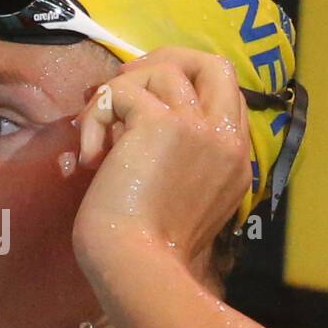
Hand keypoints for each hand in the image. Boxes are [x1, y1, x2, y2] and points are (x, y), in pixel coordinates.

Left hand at [72, 47, 251, 273]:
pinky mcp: (159, 123)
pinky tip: (90, 155)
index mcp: (237, 159)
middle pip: (213, 63)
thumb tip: (136, 128)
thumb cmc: (151, 249)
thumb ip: (180, 161)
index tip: (143, 106)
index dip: (183, 87)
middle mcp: (226, 137)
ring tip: (98, 135)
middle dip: (166, 62)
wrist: (138, 266)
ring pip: (162, 70)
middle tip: (125, 85)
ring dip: (119, 92)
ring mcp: (197, 127)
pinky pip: (122, 93)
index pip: (225, 94)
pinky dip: (97, 116)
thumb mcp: (184, 202)